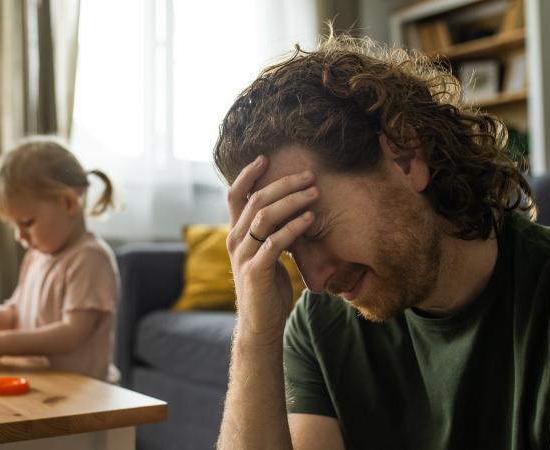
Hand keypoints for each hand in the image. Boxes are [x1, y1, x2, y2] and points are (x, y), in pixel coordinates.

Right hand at [226, 155, 317, 343]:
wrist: (261, 325)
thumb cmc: (268, 288)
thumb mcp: (266, 254)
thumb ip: (270, 233)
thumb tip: (289, 210)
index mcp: (236, 235)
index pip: (234, 196)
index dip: (247, 175)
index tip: (265, 158)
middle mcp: (236, 241)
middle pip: (255, 200)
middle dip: (284, 184)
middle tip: (309, 176)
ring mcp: (244, 256)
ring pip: (265, 216)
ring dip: (292, 201)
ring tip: (315, 193)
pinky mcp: (256, 270)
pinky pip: (276, 241)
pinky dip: (294, 226)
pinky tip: (311, 219)